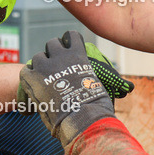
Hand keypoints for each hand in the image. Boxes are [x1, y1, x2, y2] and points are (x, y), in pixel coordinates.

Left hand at [17, 40, 133, 104]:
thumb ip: (106, 80)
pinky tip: (33, 87)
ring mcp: (45, 66)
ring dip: (40, 65)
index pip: (70, 36)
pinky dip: (29, 77)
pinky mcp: (32, 79)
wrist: (81, 118)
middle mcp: (60, 55)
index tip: (68, 49)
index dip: (68, 42)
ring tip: (43, 78)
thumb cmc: (97, 105)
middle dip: (53, 52)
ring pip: (37, 56)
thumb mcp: (104, 87)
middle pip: (51, 43)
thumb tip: (127, 88)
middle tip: (55, 66)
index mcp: (78, 54)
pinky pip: (26, 71)